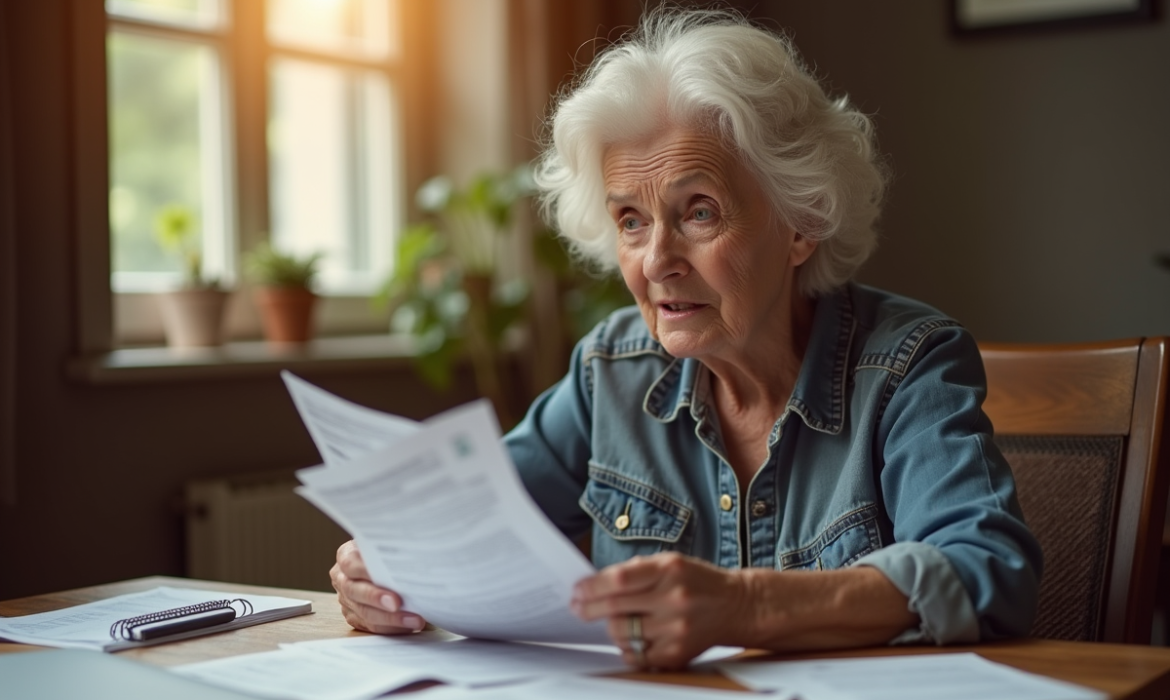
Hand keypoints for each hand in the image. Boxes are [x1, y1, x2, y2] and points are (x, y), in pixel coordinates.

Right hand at [331, 540, 426, 633]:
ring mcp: (346, 600)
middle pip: (355, 591)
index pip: (351, 564)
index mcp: (346, 555)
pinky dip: (391, 627)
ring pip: (364, 613)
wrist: (384, 563)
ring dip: (391, 619)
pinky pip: (371, 626)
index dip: (367, 572)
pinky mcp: (354, 617)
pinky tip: (409, 625)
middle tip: (397, 604)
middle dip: (377, 599)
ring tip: (414, 619)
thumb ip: (391, 552)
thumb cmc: (389, 553)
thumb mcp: (387, 543)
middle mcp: (342, 579)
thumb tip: (414, 557)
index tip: (386, 576)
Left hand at [570, 553, 748, 669]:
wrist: (736, 606)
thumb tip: (594, 585)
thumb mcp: (670, 563)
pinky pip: (636, 655)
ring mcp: (676, 629)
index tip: (577, 590)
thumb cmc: (697, 581)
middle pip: (615, 608)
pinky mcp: (677, 653)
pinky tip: (632, 638)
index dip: (592, 586)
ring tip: (615, 621)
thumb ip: (636, 571)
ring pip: (622, 633)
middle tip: (577, 607)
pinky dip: (627, 647)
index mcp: (669, 570)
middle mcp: (673, 599)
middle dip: (589, 608)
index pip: (619, 579)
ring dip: (611, 627)